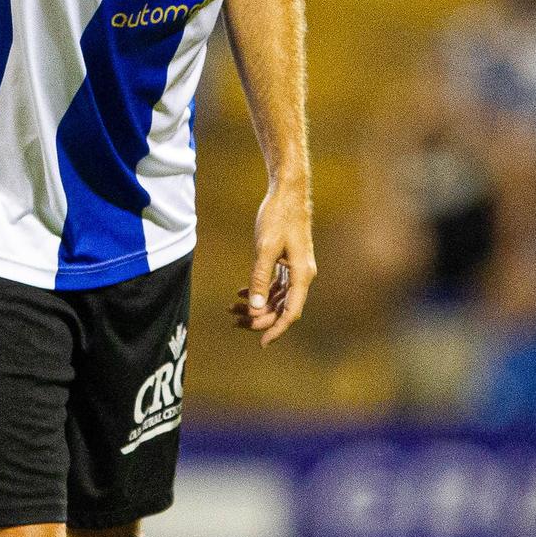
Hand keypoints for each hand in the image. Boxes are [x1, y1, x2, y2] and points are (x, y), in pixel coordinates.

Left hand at [230, 182, 315, 346]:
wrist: (287, 193)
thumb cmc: (278, 216)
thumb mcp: (265, 248)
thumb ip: (260, 277)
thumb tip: (256, 306)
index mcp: (302, 275)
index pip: (290, 312)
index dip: (276, 329)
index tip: (261, 343)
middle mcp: (302, 276)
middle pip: (283, 308)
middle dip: (260, 318)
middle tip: (234, 322)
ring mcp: (296, 269)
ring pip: (278, 297)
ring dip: (257, 306)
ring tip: (232, 309)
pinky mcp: (288, 262)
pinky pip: (275, 285)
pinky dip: (260, 291)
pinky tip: (241, 292)